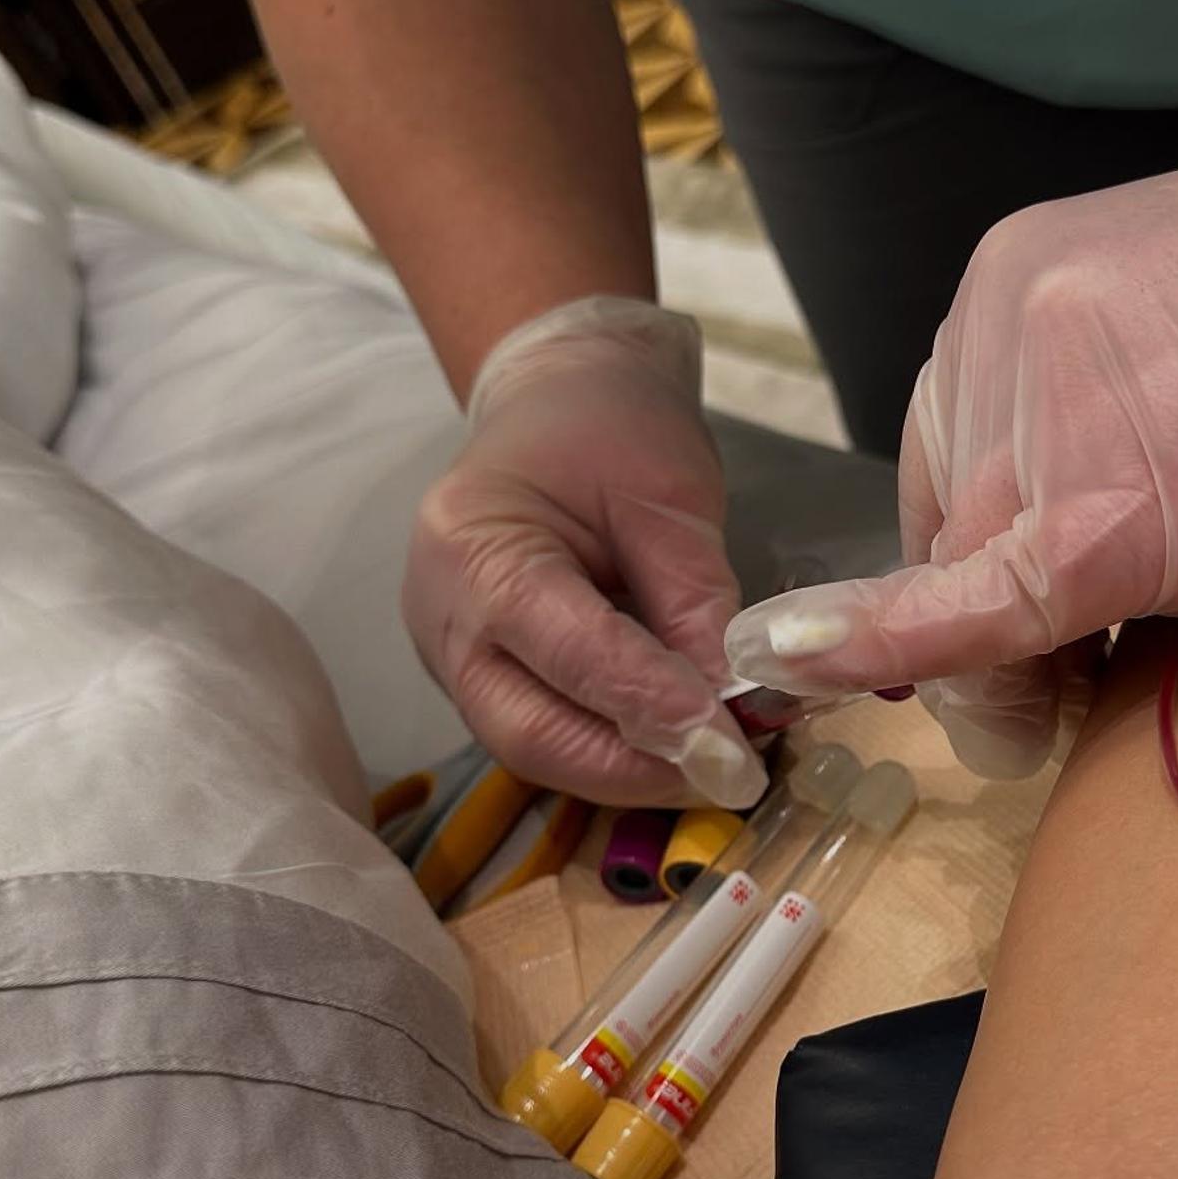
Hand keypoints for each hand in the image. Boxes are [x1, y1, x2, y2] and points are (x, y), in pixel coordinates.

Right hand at [404, 296, 763, 806]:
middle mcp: (443, 616)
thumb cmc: (607, 426)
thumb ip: (695, 602)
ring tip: (712, 769)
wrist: (554, 399)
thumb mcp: (669, 495)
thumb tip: (734, 707)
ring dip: (627, 773)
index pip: (569, 652)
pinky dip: (611, 754)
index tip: (730, 748)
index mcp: (474, 545)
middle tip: (728, 779)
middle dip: (633, 770)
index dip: (653, 709)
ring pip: (533, 750)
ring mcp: (449, 656)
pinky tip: (673, 752)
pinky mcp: (479, 679)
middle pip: (529, 732)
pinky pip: (542, 734)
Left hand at [725, 125, 1177, 774]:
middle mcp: (998, 334)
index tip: (968, 633)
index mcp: (1019, 287)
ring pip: (963, 582)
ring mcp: (1042, 413)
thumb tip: (1046, 562)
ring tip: (1105, 680)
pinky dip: (886, 648)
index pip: (947, 455)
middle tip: (1059, 690)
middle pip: (938, 523)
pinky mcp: (1103, 511)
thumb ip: (1096, 414)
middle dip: (977, 627)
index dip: (952, 562)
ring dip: (1008, 662)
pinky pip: (969, 606)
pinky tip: (792, 666)